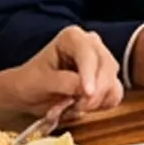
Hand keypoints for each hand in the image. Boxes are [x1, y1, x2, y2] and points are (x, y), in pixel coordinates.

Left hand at [7, 26, 122, 117]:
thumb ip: (64, 83)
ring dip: (95, 101)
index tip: (87, 93)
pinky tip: (82, 105)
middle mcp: (92, 45)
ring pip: (113, 84)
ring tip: (72, 105)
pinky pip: (114, 96)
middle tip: (77, 107)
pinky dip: (100, 106)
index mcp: (73, 37)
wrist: (29, 93)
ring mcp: (102, 62)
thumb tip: (86, 90)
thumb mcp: (42, 82)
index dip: (90, 74)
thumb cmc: (31, 83)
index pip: (88, 55)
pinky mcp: (107, 80)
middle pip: (107, 68)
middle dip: (95, 93)